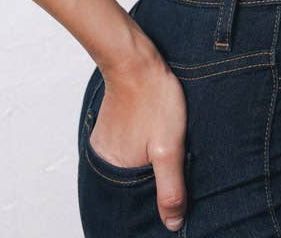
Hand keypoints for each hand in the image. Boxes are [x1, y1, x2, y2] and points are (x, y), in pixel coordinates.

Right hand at [90, 52, 187, 231]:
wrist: (136, 59)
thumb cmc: (154, 99)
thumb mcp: (170, 148)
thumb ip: (171, 189)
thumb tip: (173, 224)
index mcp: (115, 171)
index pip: (136, 204)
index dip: (155, 206)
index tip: (173, 200)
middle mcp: (105, 160)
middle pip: (133, 187)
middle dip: (153, 188)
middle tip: (175, 173)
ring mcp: (106, 142)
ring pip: (132, 168)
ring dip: (149, 168)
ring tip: (167, 156)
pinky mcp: (112, 128)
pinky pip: (128, 151)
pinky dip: (143, 153)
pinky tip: (157, 142)